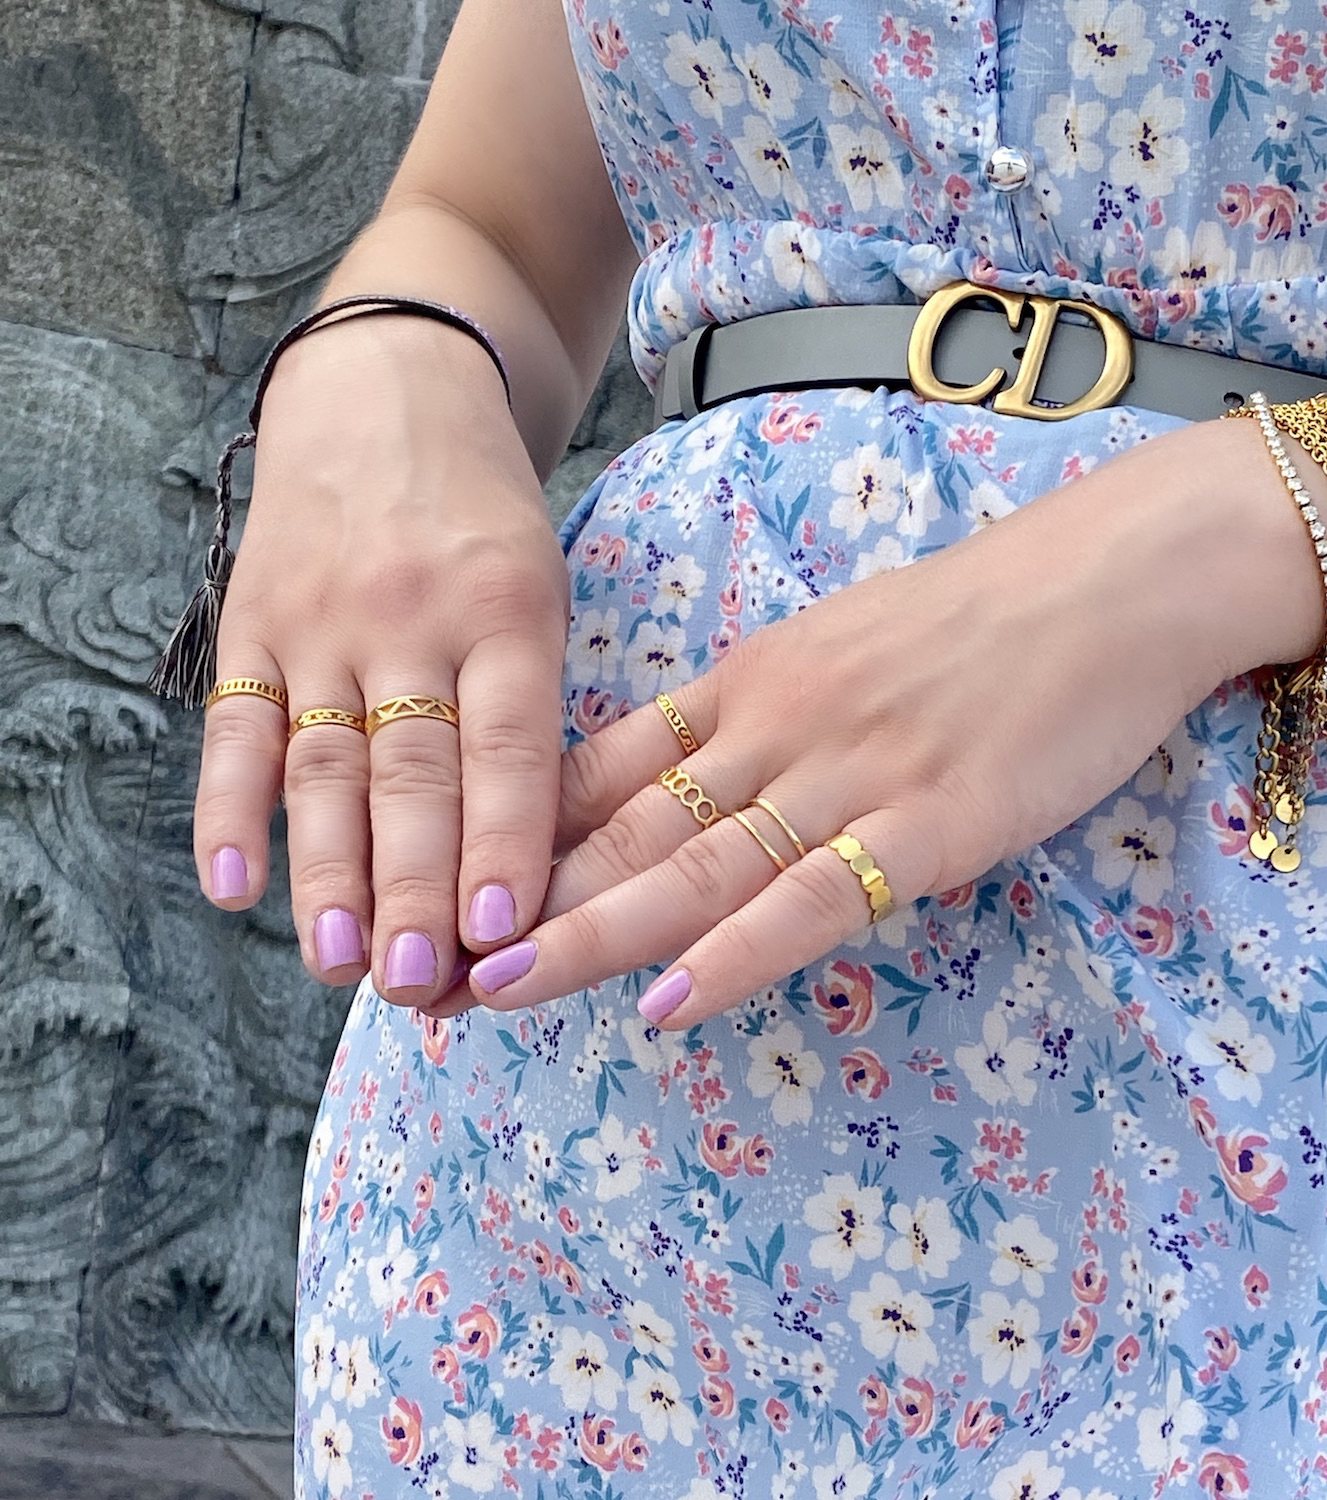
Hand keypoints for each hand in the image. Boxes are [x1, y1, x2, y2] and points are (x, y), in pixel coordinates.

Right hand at [192, 315, 568, 1006]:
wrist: (390, 391)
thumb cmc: (486, 519)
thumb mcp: (541, 588)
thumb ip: (527, 704)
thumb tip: (515, 856)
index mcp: (507, 608)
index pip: (507, 742)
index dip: (501, 839)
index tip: (499, 932)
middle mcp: (410, 616)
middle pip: (410, 771)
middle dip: (413, 885)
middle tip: (417, 983)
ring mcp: (322, 619)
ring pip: (322, 764)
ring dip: (327, 871)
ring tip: (338, 962)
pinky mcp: (253, 620)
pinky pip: (237, 725)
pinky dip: (229, 810)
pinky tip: (234, 886)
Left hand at [444, 417, 1321, 1027]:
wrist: (1111, 581)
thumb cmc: (981, 619)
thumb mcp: (840, 651)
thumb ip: (762, 719)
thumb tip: (697, 785)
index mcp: (744, 684)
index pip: (602, 772)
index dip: (515, 842)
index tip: (443, 895)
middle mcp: (772, 726)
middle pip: (623, 830)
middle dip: (520, 905)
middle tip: (426, 970)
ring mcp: (846, 773)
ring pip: (694, 866)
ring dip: (589, 934)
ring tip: (495, 990)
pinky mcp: (930, 821)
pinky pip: (816, 895)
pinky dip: (736, 953)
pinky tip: (669, 1001)